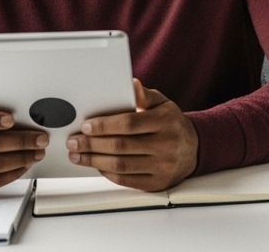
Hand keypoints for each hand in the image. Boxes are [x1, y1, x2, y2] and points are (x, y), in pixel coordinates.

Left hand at [66, 80, 198, 191]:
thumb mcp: (163, 105)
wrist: (194, 150)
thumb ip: (145, 96)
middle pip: (121, 146)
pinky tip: (96, 165)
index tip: (85, 126)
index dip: (104, 126)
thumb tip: (132, 85)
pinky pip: (125, 180)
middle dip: (91, 144)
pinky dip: (106, 173)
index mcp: (167, 122)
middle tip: (74, 141)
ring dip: (94, 160)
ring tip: (78, 155)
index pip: (130, 124)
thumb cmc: (172, 124)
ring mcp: (163, 166)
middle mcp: (167, 145)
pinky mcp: (156, 183)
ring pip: (120, 165)